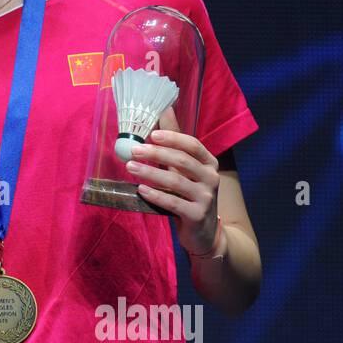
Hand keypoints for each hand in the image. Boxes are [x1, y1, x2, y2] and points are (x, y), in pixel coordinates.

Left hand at [126, 115, 220, 256]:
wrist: (204, 232)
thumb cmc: (189, 194)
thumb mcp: (184, 169)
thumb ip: (175, 144)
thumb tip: (164, 110)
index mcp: (209, 163)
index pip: (193, 145)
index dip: (173, 137)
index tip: (152, 134)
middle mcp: (212, 178)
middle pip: (182, 161)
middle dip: (156, 154)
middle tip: (133, 150)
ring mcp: (206, 198)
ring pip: (176, 182)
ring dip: (151, 173)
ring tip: (130, 167)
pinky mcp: (197, 215)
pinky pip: (173, 203)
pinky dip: (156, 195)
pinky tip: (141, 190)